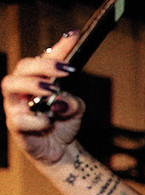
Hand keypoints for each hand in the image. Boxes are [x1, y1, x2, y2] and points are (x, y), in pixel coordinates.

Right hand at [2, 33, 84, 164]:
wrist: (59, 149)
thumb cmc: (62, 122)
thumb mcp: (76, 109)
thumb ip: (74, 102)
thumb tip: (63, 100)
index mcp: (37, 78)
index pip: (44, 58)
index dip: (59, 47)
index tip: (74, 37)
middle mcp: (22, 88)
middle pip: (23, 66)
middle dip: (44, 65)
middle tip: (66, 70)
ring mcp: (15, 105)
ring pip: (10, 84)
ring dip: (33, 84)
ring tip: (53, 91)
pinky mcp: (15, 125)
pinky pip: (19, 119)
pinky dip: (37, 120)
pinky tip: (49, 121)